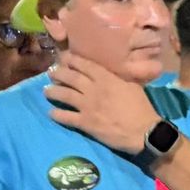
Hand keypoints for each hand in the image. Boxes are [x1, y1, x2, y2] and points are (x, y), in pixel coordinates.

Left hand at [45, 58, 159, 156]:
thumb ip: (118, 78)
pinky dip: (57, 114)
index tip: (63, 58)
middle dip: (58, 73)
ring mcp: (88, 106)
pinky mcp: (86, 123)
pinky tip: (51, 112)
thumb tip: (111, 72)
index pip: (84, 65)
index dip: (71, 60)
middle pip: (71, 77)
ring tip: (46, 90)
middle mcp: (94, 89)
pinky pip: (66, 117)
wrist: (143, 131)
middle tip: (51, 73)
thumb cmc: (141, 108)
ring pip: (65, 95)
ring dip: (53, 91)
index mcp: (106, 78)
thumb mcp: (132, 85)